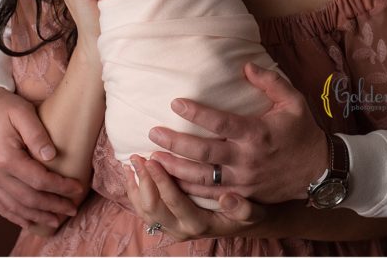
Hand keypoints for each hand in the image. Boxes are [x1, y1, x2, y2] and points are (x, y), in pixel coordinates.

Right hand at [0, 85, 84, 228]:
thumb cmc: (2, 106)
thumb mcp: (22, 112)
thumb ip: (37, 134)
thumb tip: (52, 156)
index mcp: (5, 158)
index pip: (39, 180)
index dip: (61, 187)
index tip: (77, 189)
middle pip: (28, 199)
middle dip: (53, 206)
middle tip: (72, 208)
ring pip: (14, 207)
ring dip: (36, 217)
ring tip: (55, 220)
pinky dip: (15, 216)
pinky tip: (28, 221)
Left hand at [122, 154, 266, 241]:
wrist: (241, 223)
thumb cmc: (248, 212)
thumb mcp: (254, 212)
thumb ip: (244, 208)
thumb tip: (226, 197)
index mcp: (199, 224)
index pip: (174, 201)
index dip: (161, 180)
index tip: (154, 158)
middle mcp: (182, 229)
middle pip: (152, 207)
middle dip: (144, 181)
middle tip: (139, 157)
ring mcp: (171, 227)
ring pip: (144, 210)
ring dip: (135, 185)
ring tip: (133, 161)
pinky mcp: (166, 222)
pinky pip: (143, 209)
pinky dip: (134, 190)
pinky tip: (131, 172)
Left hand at [148, 62, 327, 203]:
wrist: (319, 171)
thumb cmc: (303, 132)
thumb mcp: (294, 101)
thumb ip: (270, 81)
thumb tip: (245, 66)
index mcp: (256, 133)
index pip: (219, 122)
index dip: (196, 112)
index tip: (175, 102)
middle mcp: (246, 159)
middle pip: (203, 152)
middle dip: (175, 142)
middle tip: (153, 132)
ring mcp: (243, 181)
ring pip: (201, 178)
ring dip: (175, 168)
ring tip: (154, 158)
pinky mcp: (242, 195)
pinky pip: (210, 195)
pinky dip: (188, 189)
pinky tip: (171, 182)